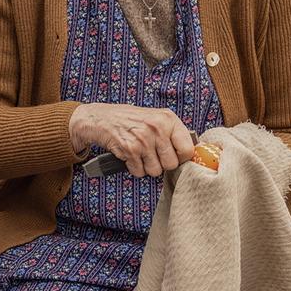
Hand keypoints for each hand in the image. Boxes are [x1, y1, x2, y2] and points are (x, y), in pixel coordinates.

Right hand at [69, 103, 194, 177]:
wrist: (100, 118)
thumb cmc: (129, 119)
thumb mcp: (155, 118)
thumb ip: (172, 132)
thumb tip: (190, 153)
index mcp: (168, 119)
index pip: (188, 149)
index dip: (180, 157)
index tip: (173, 156)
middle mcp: (157, 128)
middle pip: (171, 164)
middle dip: (161, 164)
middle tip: (151, 154)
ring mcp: (143, 139)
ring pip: (155, 171)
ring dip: (146, 167)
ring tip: (139, 154)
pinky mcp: (130, 150)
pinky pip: (139, 172)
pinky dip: (134, 168)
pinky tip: (129, 155)